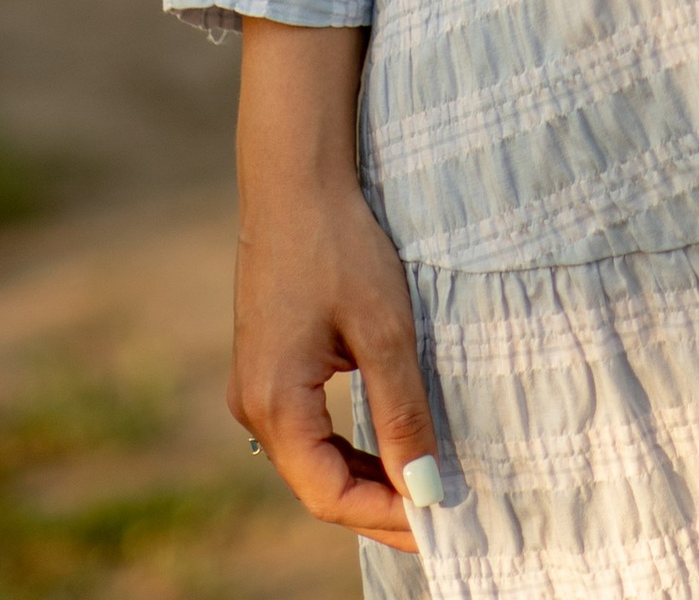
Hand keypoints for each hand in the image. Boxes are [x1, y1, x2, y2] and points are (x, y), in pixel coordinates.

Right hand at [229, 20, 436, 543]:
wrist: (295, 176)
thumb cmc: (339, 243)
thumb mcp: (384, 329)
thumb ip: (403, 413)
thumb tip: (427, 490)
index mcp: (274, 404)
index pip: (329, 494)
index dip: (386, 516)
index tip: (442, 523)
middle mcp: (254, 404)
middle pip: (319, 483)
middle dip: (379, 504)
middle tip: (443, 515)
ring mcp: (257, 385)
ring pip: (315, 457)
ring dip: (368, 475)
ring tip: (426, 485)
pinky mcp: (269, 364)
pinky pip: (310, 427)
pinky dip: (351, 444)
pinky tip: (391, 443)